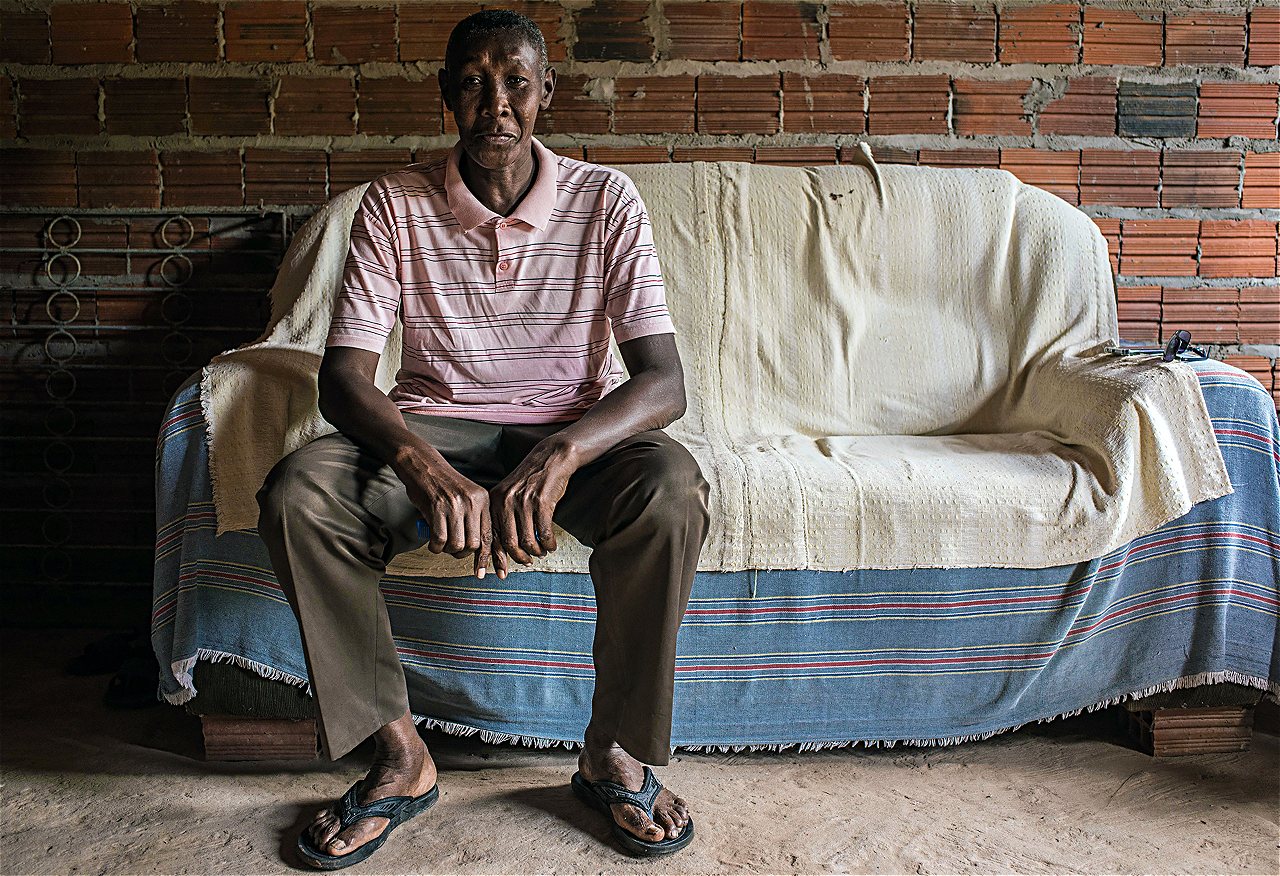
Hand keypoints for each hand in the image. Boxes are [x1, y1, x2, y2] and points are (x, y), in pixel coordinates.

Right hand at [394, 453, 492, 578]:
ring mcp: (455, 505)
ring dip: (447, 550)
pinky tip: (431, 542)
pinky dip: (435, 547)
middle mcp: (473, 503)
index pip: (490, 535)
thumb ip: (474, 518)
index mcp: (483, 500)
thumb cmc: (443, 485)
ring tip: (441, 544)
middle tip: (452, 549)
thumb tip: (477, 549)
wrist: (423, 466)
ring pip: (457, 544)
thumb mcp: (467, 497)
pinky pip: (439, 540)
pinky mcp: (437, 508)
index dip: (485, 557)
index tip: (480, 572)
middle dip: (462, 553)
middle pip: (474, 544)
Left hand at [488, 437, 578, 578]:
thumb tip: (501, 549)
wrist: (551, 458)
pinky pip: (544, 533)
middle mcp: (506, 502)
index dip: (490, 559)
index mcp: (494, 501)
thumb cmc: (531, 481)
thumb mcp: (510, 494)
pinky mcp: (542, 502)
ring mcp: (524, 502)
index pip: (489, 536)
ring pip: (528, 540)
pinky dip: (548, 544)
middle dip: (518, 558)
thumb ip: (503, 517)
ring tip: (541, 553)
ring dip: (536, 552)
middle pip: (509, 542)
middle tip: (526, 562)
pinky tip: (551, 546)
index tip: (491, 574)